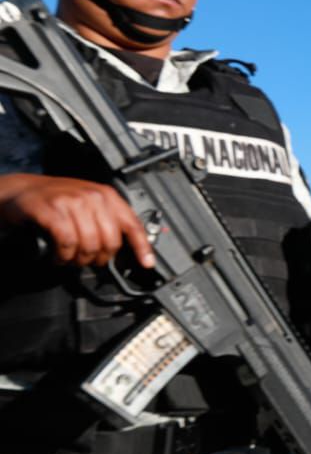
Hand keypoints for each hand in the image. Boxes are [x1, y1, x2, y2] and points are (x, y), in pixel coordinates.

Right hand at [0, 173, 154, 268]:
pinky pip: (67, 242)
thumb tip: (126, 250)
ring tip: (70, 258)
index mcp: (107, 196)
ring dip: (79, 259)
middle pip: (110, 241)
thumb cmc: (55, 200)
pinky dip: (64, 255)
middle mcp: (93, 196)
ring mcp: (72, 201)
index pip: (132, 224)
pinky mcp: (52, 210)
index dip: (142, 247)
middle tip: (87, 261)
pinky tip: (59, 255)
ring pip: (90, 244)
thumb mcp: (88, 205)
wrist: (20, 190)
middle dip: (100, 258)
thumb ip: (107, 222)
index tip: (147, 263)